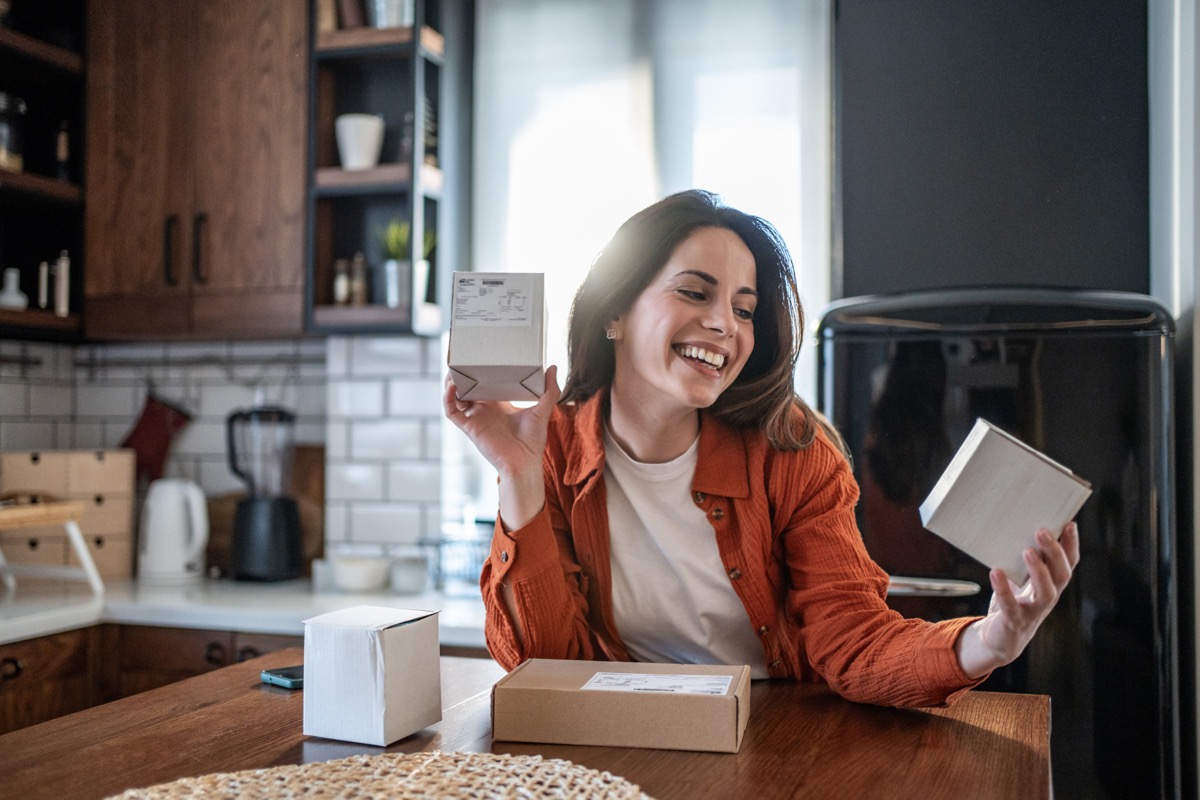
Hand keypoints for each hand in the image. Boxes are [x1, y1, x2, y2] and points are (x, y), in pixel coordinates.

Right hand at [443, 366, 560, 529]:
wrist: (524, 462)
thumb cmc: (533, 441)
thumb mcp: (543, 410)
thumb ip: (550, 390)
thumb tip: (553, 367)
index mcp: (499, 404)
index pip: (486, 384)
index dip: (480, 372)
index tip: (481, 357)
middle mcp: (485, 409)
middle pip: (467, 388)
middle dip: (462, 374)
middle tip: (462, 358)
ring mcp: (475, 417)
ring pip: (455, 397)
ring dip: (451, 383)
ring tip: (452, 369)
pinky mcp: (469, 427)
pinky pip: (451, 411)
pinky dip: (448, 399)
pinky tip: (452, 386)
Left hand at [956, 522, 1079, 678]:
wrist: (1000, 640)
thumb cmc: (1013, 603)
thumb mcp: (1021, 580)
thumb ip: (1025, 562)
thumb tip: (1020, 529)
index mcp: (1051, 585)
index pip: (1068, 564)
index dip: (1071, 546)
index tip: (1069, 524)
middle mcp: (1047, 598)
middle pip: (1061, 576)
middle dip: (1054, 553)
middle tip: (1042, 531)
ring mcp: (1033, 612)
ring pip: (1045, 593)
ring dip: (1038, 571)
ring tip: (1027, 551)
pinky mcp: (1014, 622)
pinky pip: (1011, 606)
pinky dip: (1004, 589)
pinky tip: (996, 572)